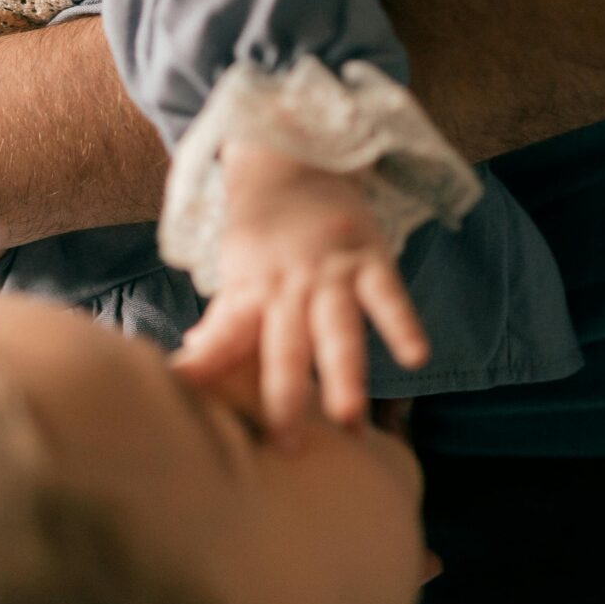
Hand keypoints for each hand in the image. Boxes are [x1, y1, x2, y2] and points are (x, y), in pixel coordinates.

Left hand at [175, 144, 428, 442]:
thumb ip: (221, 324)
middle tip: (287, 447)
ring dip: (343, 373)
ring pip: (337, 328)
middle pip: (284, 346)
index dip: (208, 372)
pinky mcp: (368, 255)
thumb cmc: (262, 231)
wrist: (292, 155)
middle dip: (285, 397)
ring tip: (349, 419)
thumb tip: (189, 369)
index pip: (224, 337)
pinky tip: (416, 356)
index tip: (196, 416)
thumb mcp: (235, 274)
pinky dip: (402, 323)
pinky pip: (388, 294)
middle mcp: (287, 285)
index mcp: (248, 291)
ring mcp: (330, 271)